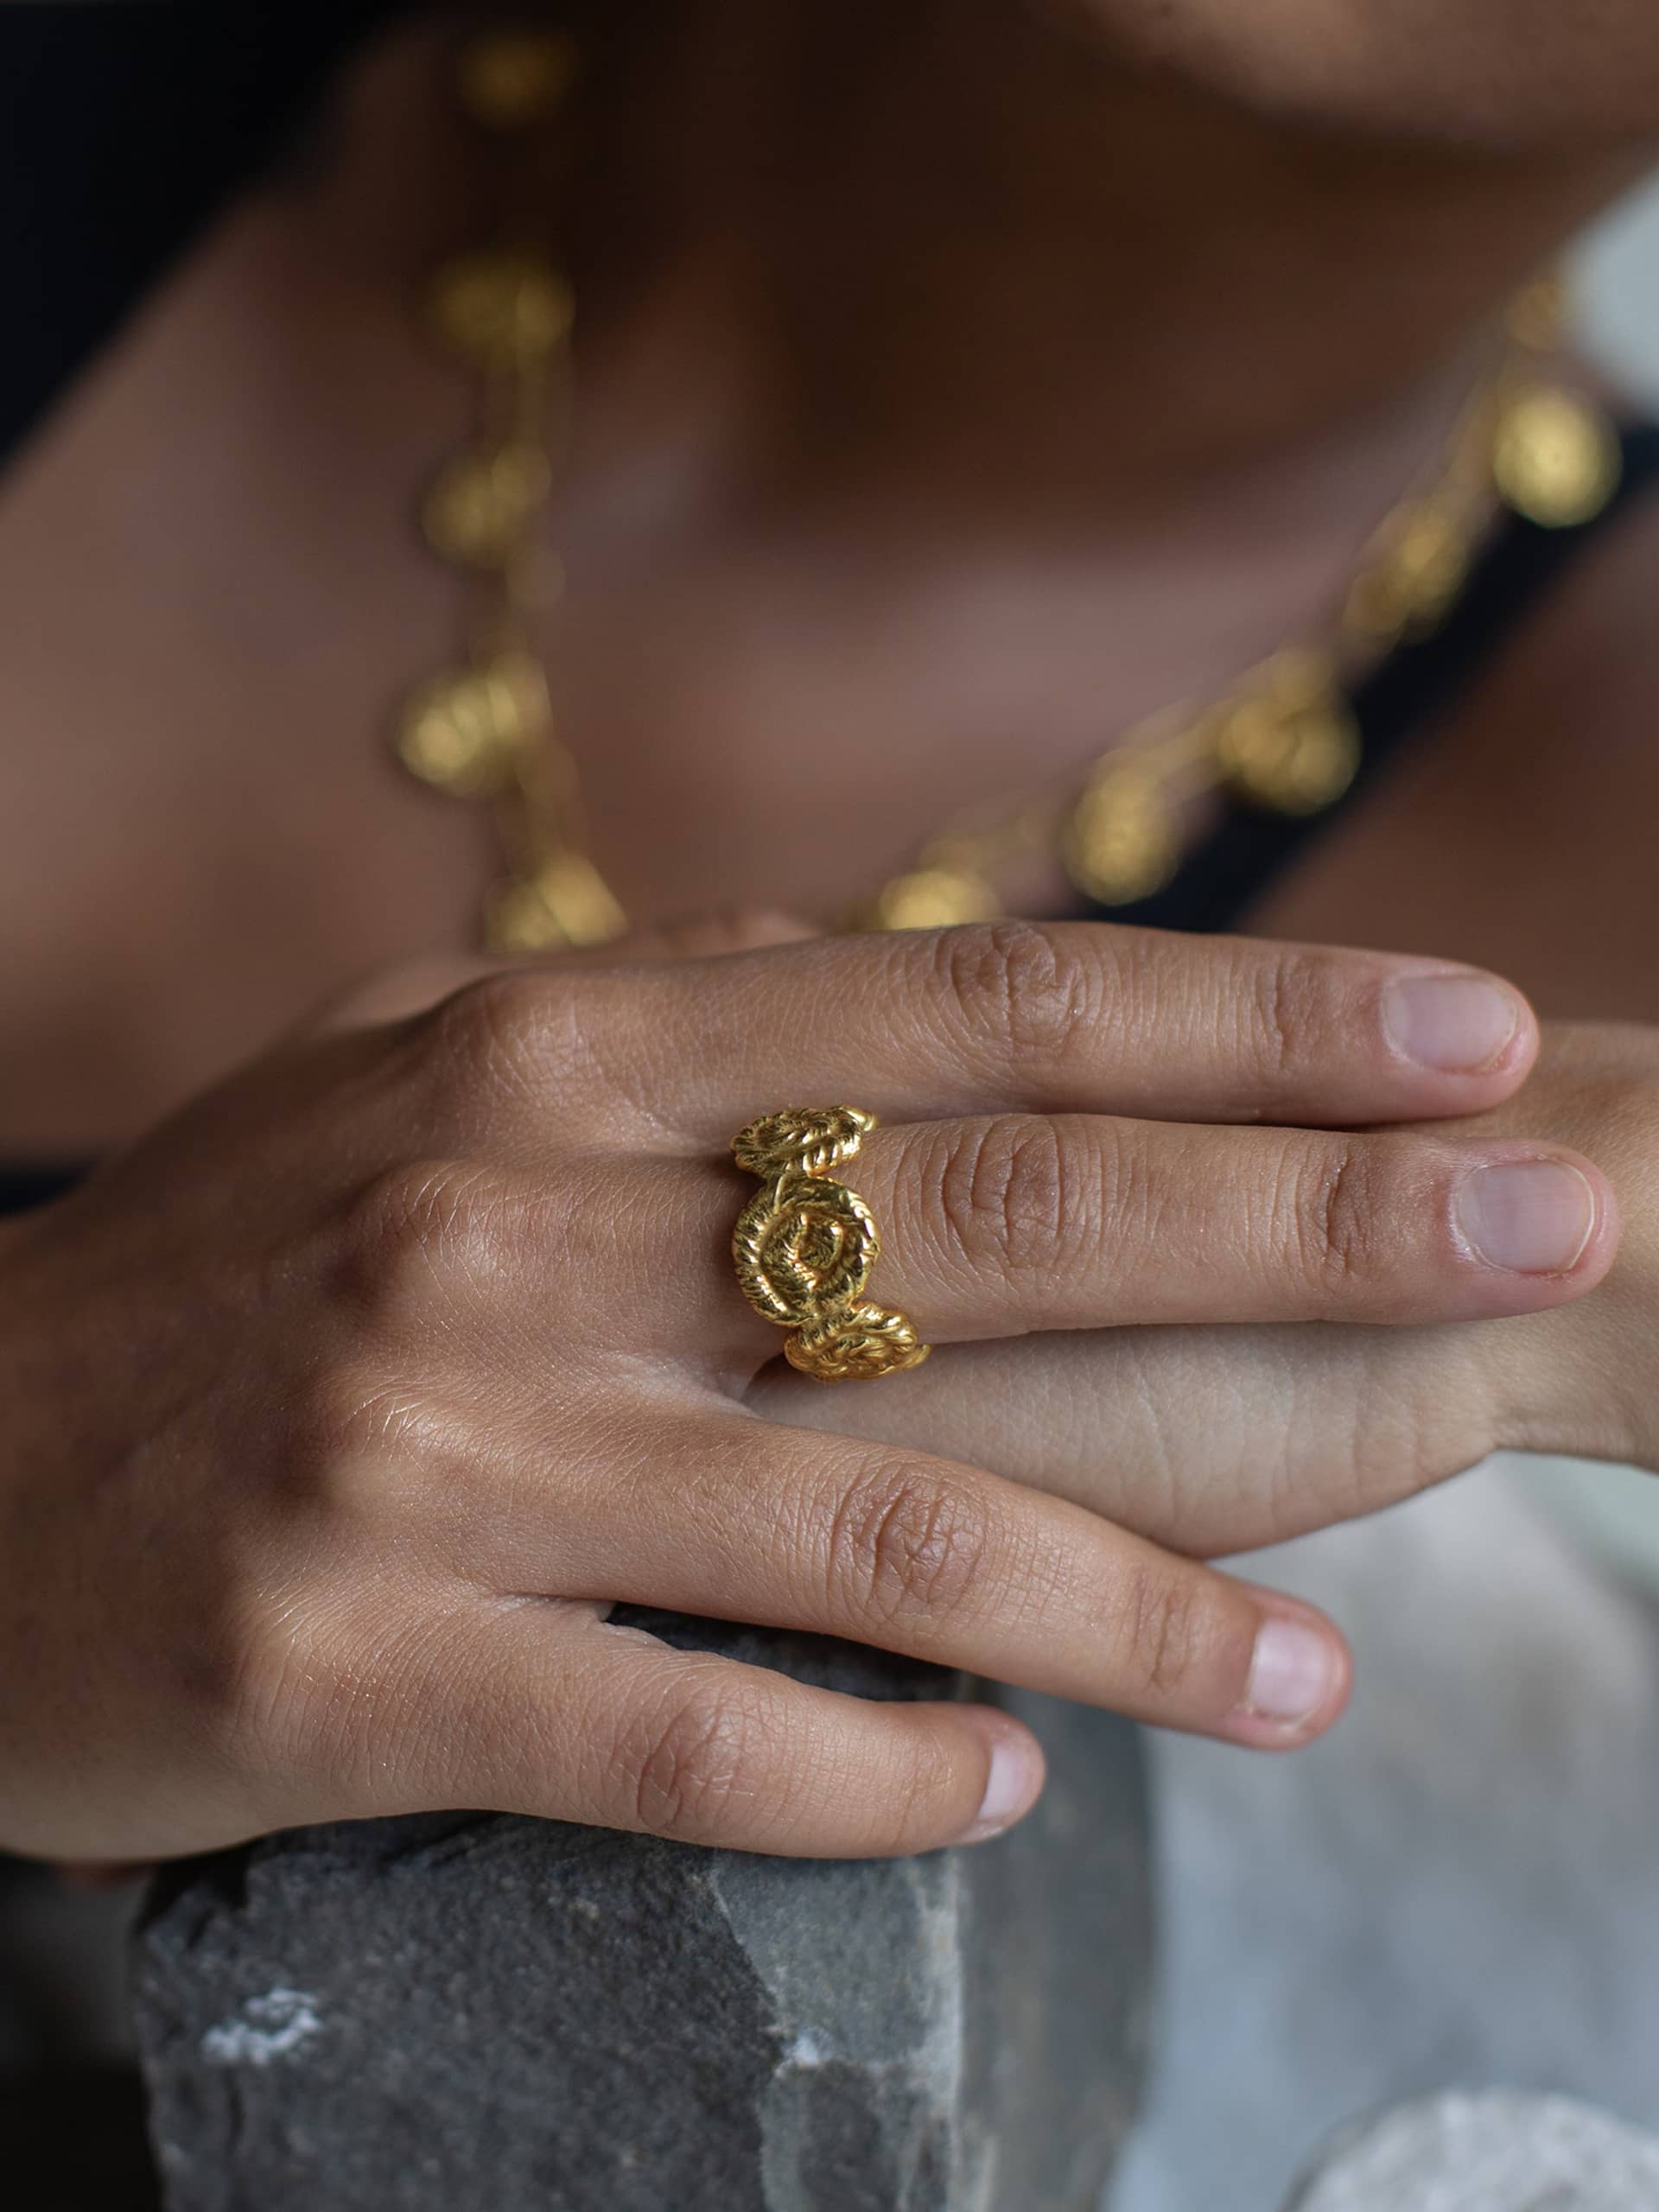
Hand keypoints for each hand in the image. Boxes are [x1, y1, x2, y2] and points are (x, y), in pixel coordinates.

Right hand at [0, 921, 1607, 1861]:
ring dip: (1139, 1611)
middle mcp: (516, 1217)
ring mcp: (442, 1447)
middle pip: (987, 1220)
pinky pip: (686, 1736)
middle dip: (1301, 1225)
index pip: (972, 1005)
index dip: (1245, 1012)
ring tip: (1319, 1679)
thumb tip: (917, 966)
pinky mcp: (358, 1665)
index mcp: (554, 1045)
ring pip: (881, 1530)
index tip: (1469, 1037)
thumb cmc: (227, 1269)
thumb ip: (670, 1015)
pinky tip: (1009, 1787)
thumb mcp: (425, 1073)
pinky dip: (872, 1772)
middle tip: (1545, 1232)